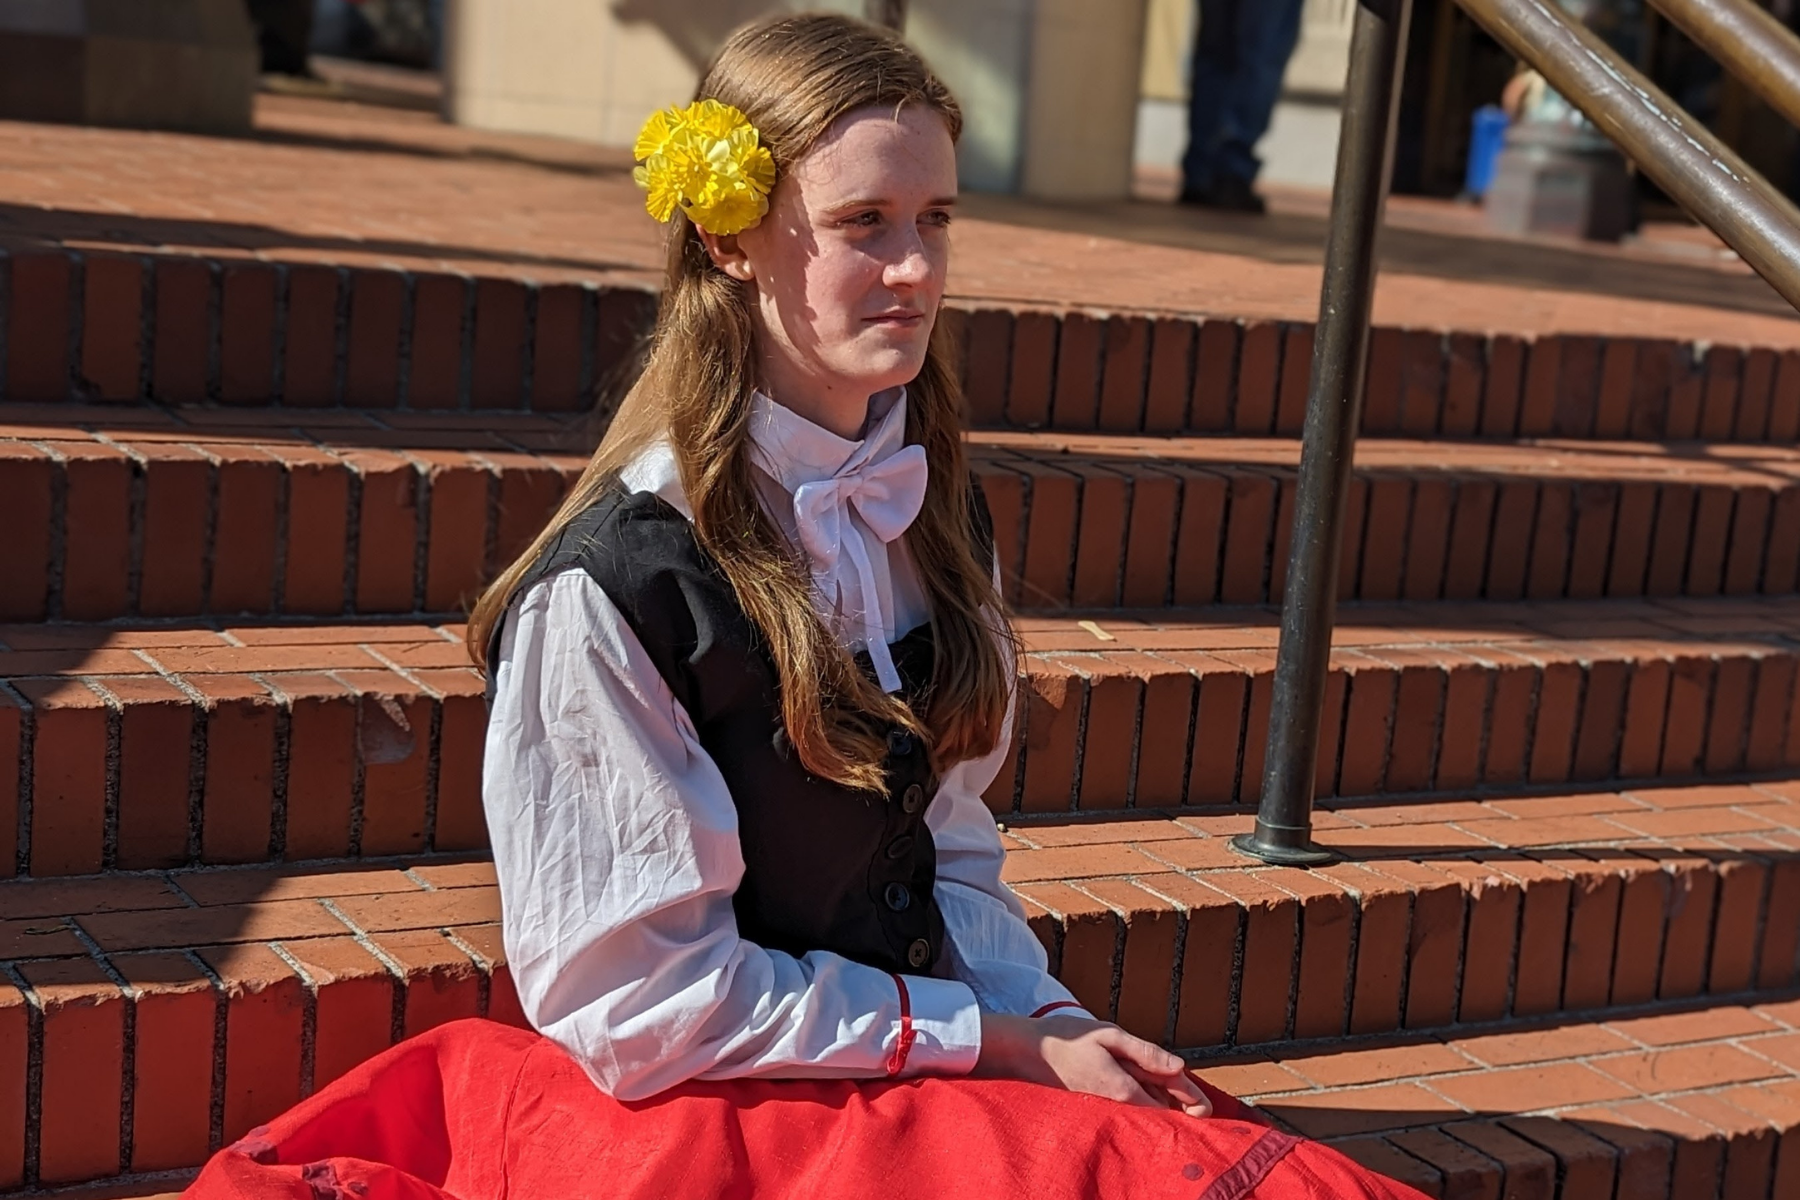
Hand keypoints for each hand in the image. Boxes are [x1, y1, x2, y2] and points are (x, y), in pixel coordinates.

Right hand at [972, 1013, 1210, 1116]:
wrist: (1028, 1052)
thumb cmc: (1068, 1039)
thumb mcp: (1110, 1035)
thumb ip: (1146, 1052)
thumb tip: (1179, 1066)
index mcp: (1124, 1090)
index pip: (1167, 1108)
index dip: (1190, 1106)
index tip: (1206, 1105)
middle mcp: (1116, 1104)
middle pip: (1158, 1111)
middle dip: (1179, 1105)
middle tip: (1197, 1102)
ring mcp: (1106, 1105)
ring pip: (1144, 1106)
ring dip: (1161, 1097)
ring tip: (1173, 1083)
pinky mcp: (1098, 1100)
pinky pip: (1128, 1102)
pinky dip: (1142, 1094)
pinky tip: (1146, 1080)